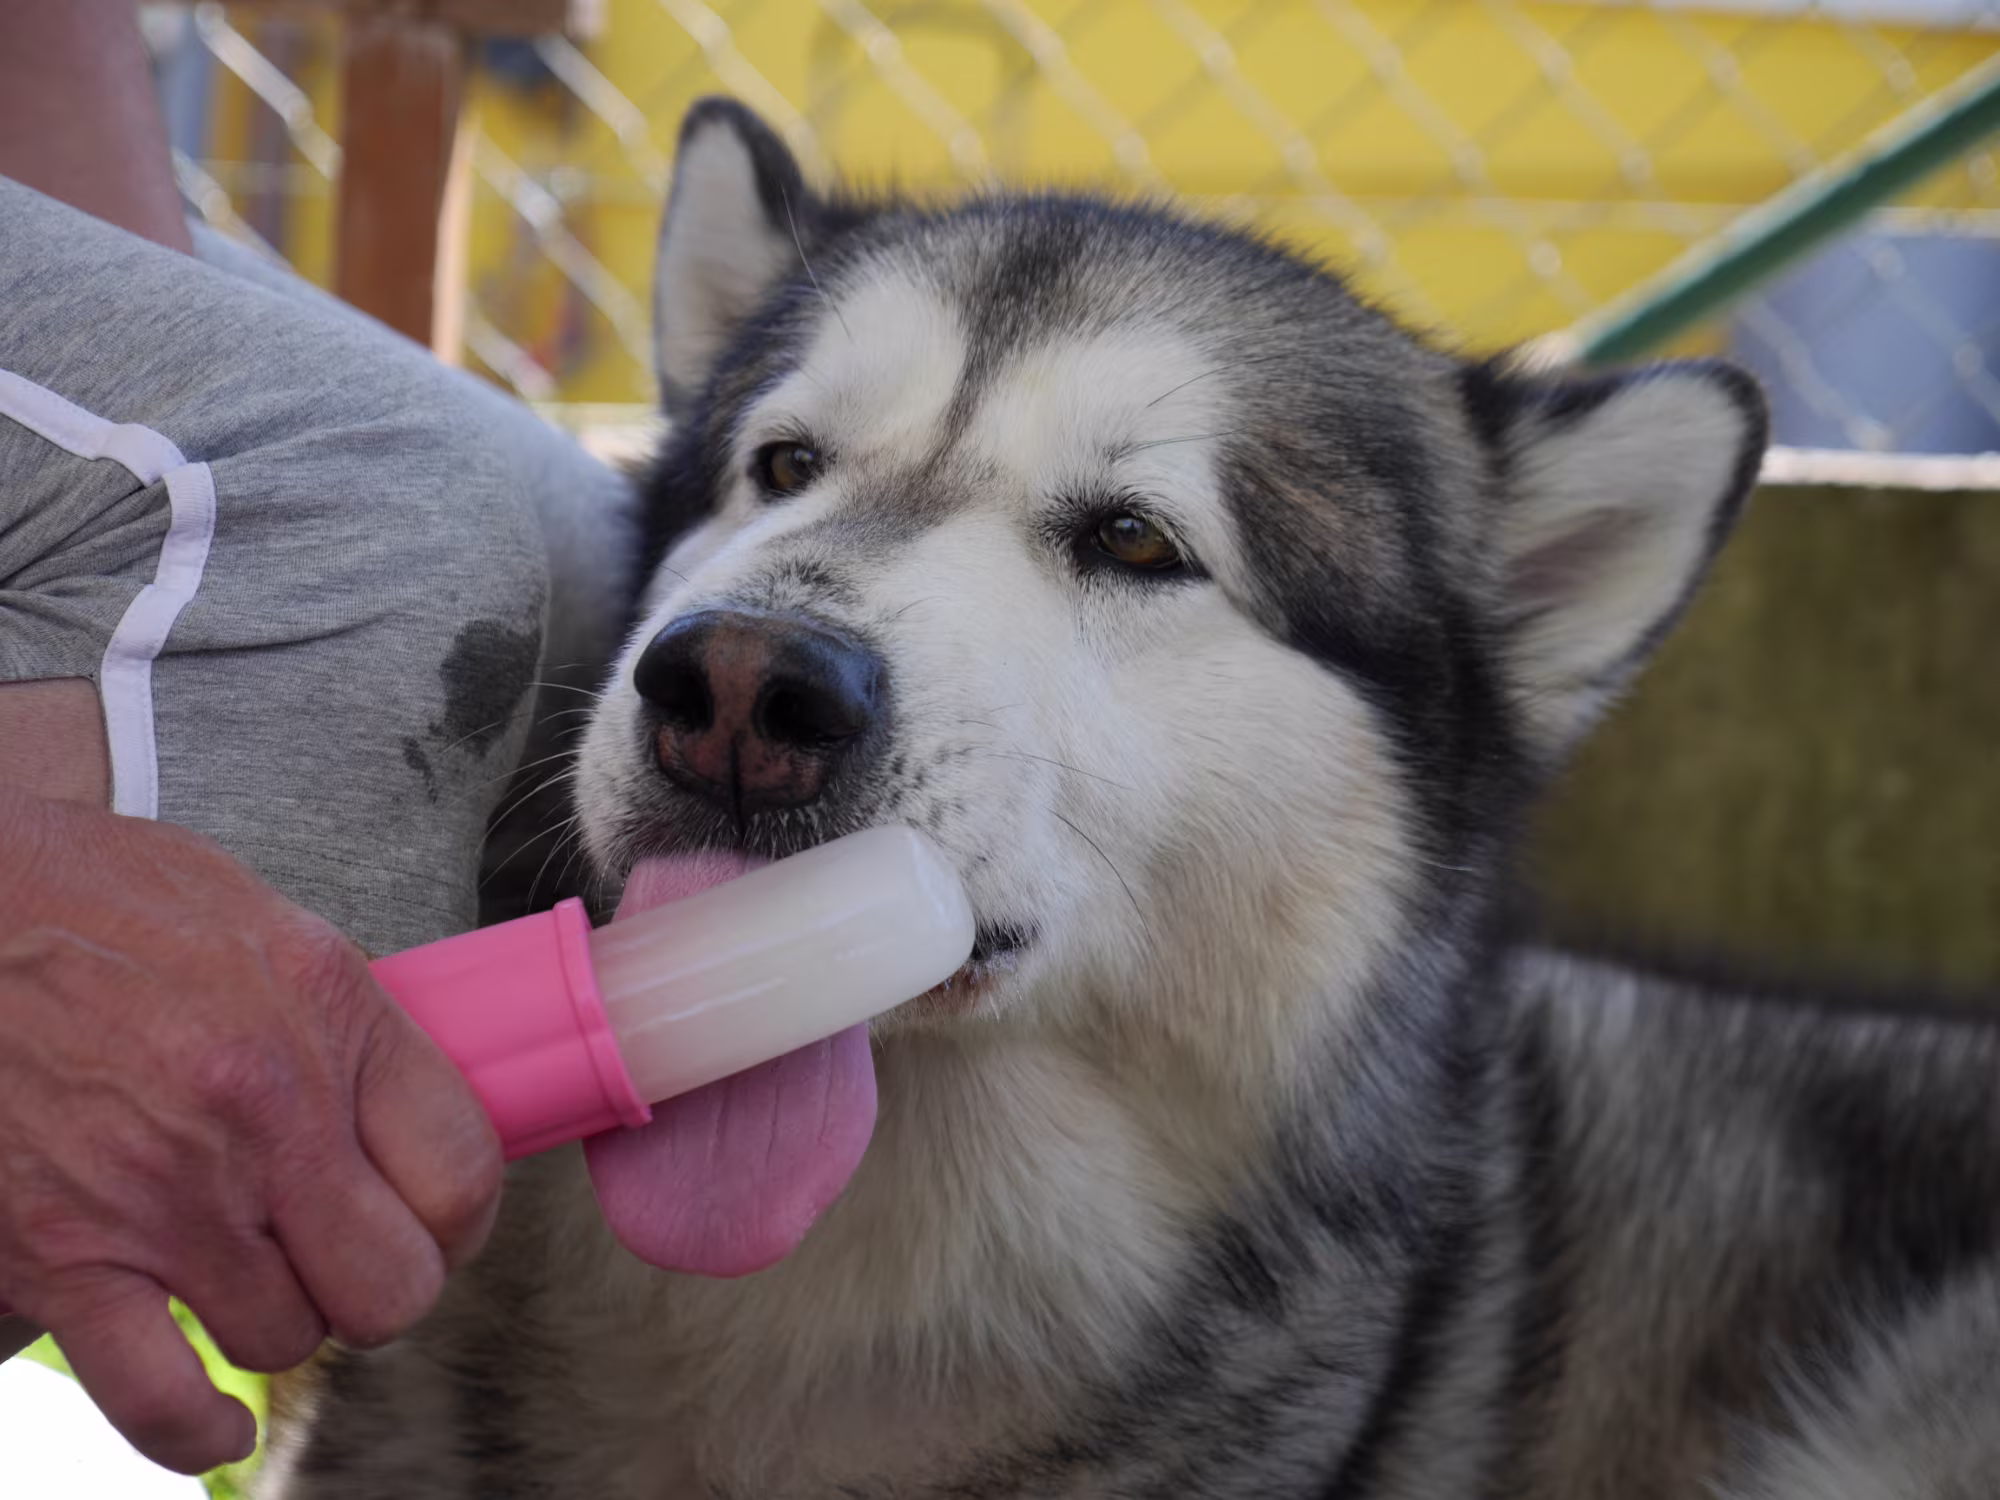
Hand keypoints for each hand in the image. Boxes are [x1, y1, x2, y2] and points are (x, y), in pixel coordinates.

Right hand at [0, 785, 501, 1472]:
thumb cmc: (94, 901)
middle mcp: (261, 1112)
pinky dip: (194, 1427)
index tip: (436, 1220)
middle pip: (393, 1284)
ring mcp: (163, 1196)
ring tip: (251, 1271)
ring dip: (280, 1320)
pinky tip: (215, 1418)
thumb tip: (406, 1110)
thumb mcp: (262, 921)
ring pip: (288, 1338)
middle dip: (382, 1284)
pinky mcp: (64, 1258)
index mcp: (327, 1013)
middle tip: (350, 1256)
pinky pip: (160, 1399)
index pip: (462, 1173)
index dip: (461, 1219)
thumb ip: (344, 1023)